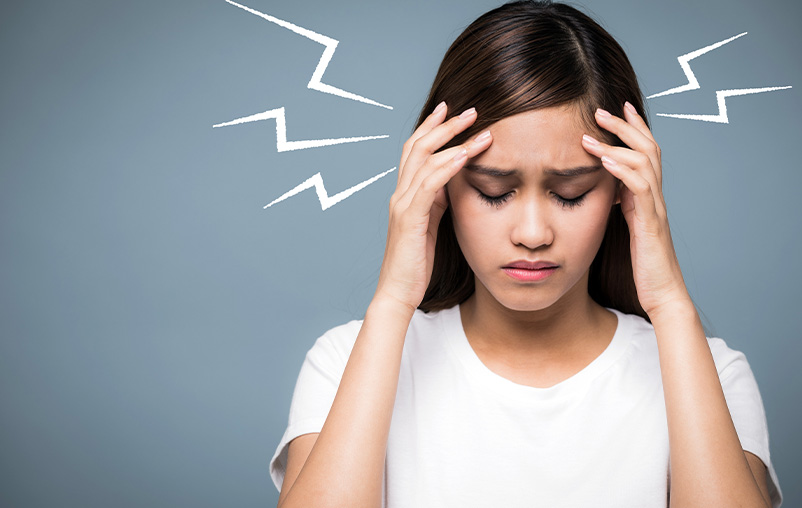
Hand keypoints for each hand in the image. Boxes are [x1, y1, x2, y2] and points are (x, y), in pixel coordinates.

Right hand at [374, 103, 492, 311]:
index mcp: (405, 195)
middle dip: (444, 126)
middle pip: (418, 147)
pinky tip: (465, 156)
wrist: (398, 292)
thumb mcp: (430, 226)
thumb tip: (453, 183)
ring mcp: (402, 205)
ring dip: (454, 142)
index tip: (451, 110)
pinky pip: (429, 185)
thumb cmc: (416, 264)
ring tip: (479, 129)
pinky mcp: (410, 219)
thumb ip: (437, 202)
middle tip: (471, 110)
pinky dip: (448, 167)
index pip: (415, 151)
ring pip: (426, 161)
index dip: (431, 128)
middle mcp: (400, 194)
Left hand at [581, 103, 689, 316]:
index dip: (634, 129)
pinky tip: (603, 161)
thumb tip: (606, 189)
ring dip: (617, 144)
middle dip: (625, 126)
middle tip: (601, 110)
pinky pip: (640, 188)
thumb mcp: (628, 228)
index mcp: (649, 197)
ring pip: (645, 162)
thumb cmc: (644, 266)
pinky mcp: (651, 223)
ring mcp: (656, 208)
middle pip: (649, 148)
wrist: (662, 294)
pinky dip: (621, 170)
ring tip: (591, 133)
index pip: (646, 153)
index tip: (617, 109)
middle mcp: (656, 198)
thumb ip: (622, 206)